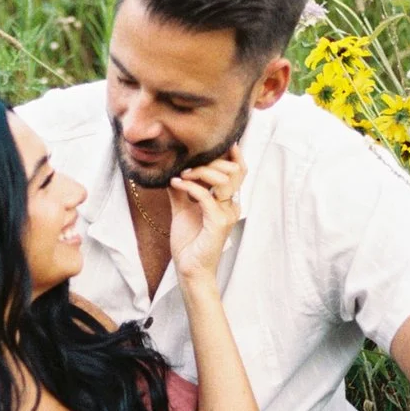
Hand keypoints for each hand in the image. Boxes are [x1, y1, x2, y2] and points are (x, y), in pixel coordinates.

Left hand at [168, 147, 245, 283]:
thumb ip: (181, 191)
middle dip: (209, 162)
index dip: (233, 155)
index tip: (220, 142)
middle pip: (233, 171)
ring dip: (200, 172)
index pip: (238, 172)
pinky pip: (207, 197)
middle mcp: (231, 205)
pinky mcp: (219, 223)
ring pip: (224, 180)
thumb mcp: (182, 209)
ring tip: (180, 176)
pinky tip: (175, 184)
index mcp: (226, 201)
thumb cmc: (189, 241)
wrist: (189, 268)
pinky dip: (190, 187)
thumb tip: (171, 171)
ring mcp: (227, 214)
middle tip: (185, 166)